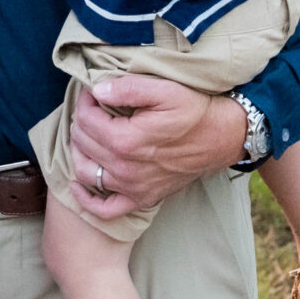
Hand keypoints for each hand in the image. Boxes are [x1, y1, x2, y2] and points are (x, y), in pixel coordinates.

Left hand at [64, 75, 247, 218]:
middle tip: (92, 109)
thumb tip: (97, 90)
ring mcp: (132, 187)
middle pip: (83, 143)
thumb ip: (127, 89)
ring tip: (86, 135)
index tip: (92, 92)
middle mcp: (125, 168)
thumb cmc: (194, 112)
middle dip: (81, 122)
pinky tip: (78, 184)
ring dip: (78, 152)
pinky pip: (105, 209)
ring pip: (86, 173)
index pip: (86, 119)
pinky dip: (87, 199)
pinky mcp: (141, 199)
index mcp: (127, 140)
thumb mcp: (164, 90)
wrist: (221, 138)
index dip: (84, 101)